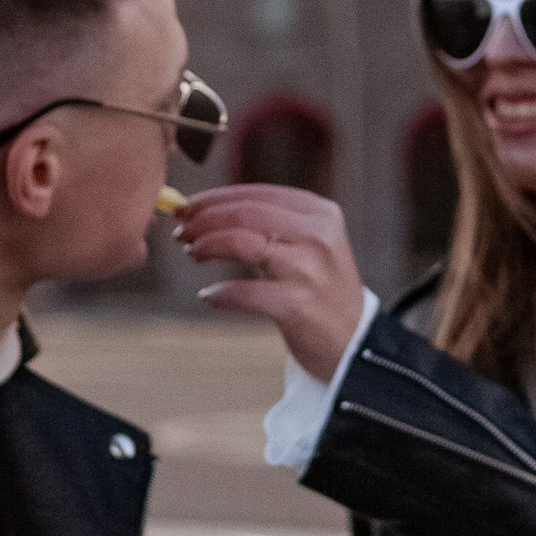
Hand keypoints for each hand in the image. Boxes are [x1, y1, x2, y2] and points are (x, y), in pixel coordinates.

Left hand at [172, 182, 367, 381]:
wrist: (354, 341)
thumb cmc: (320, 290)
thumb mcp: (309, 245)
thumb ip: (271, 225)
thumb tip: (208, 211)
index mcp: (319, 213)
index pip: (256, 194)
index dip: (214, 198)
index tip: (186, 208)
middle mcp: (317, 235)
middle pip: (245, 213)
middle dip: (204, 219)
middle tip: (181, 230)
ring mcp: (309, 270)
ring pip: (241, 243)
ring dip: (207, 246)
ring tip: (193, 253)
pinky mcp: (298, 305)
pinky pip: (244, 292)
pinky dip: (220, 293)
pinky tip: (209, 296)